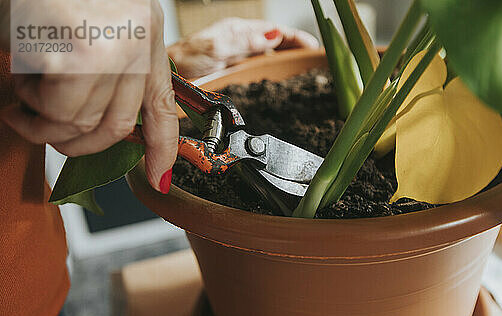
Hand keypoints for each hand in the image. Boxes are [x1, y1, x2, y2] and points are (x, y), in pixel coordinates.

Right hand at [1, 0, 177, 192]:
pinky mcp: (80, 54)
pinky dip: (32, 104)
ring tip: (23, 102)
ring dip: (44, 122)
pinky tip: (22, 81)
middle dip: (77, 145)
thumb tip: (87, 117)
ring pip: (82, 123)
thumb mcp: (98, 23)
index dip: (163, 151)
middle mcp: (137, 45)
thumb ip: (104, 67)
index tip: (160, 180)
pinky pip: (57, 108)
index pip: (162, 108)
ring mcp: (113, 51)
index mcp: (146, 37)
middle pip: (116, 128)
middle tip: (45, 133)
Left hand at [168, 18, 318, 78]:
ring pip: (270, 58)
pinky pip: (260, 71)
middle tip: (316, 60)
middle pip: (277, 44)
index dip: (296, 39)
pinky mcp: (234, 74)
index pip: (275, 32)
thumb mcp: (216, 48)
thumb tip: (272, 37)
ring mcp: (239, 58)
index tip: (313, 47)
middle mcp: (241, 43)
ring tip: (306, 71)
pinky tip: (280, 82)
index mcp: (239, 31)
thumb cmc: (185, 58)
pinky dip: (273, 75)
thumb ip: (243, 43)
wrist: (168, 75)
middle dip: (298, 50)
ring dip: (288, 63)